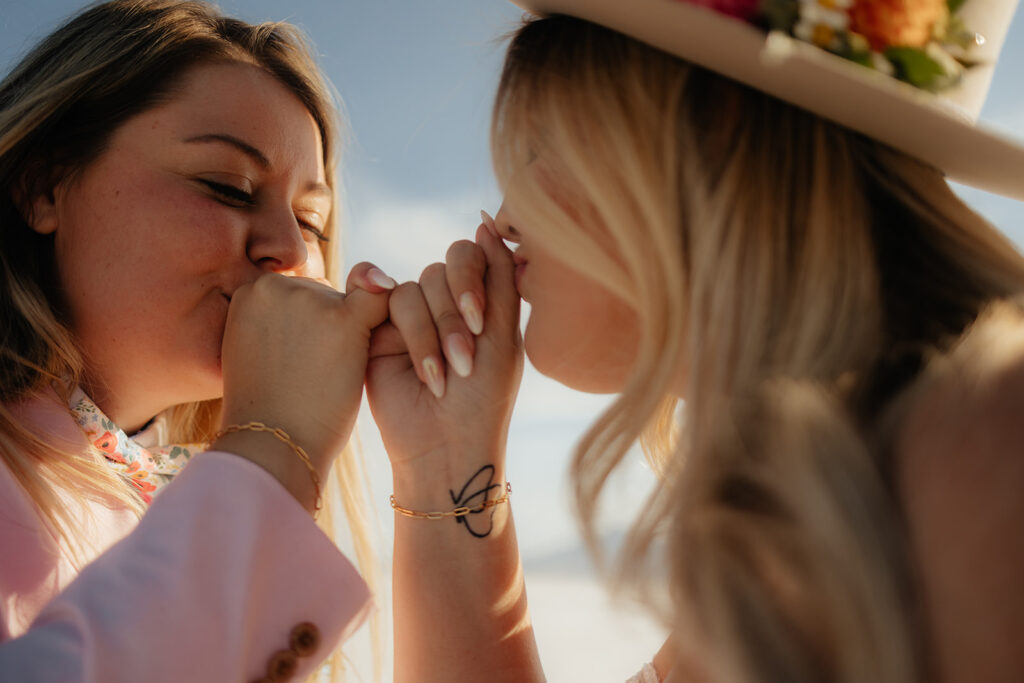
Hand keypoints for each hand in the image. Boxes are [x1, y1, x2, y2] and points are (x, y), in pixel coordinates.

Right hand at [215, 269, 391, 484]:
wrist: (273, 443)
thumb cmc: (268, 410)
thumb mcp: (256, 352)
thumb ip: (278, 322)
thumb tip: (317, 312)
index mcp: (250, 292)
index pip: (296, 294)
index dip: (306, 329)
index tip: (299, 362)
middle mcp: (275, 285)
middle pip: (324, 295)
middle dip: (327, 330)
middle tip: (311, 375)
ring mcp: (308, 298)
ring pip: (349, 304)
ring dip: (350, 336)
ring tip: (325, 380)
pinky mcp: (342, 318)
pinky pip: (380, 299)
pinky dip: (388, 317)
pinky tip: (380, 345)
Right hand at [362, 224, 522, 476]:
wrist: (446, 448)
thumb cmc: (485, 399)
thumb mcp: (502, 336)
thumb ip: (499, 276)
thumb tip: (486, 220)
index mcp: (480, 301)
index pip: (473, 254)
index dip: (472, 277)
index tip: (480, 321)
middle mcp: (445, 304)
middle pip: (443, 267)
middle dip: (455, 313)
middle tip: (466, 358)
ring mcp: (410, 317)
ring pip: (415, 287)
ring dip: (434, 332)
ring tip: (445, 376)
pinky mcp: (378, 332)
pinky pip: (384, 301)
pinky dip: (411, 336)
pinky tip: (424, 372)